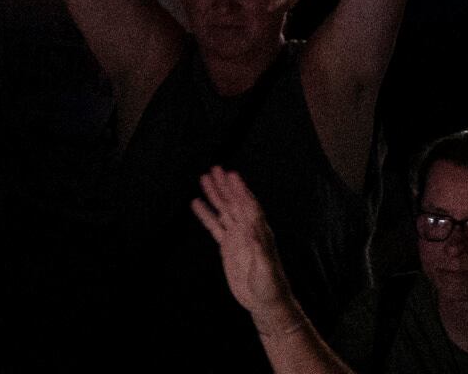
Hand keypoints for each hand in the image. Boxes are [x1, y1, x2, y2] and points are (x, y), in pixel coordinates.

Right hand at [190, 166, 299, 323]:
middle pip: (235, 202)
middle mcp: (249, 229)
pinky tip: (197, 203)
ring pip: (224, 210)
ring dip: (215, 194)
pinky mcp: (228, 246)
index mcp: (260, 232)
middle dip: (225, 185)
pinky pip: (215, 226)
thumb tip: (253, 230)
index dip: (241, 191)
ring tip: (204, 178)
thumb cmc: (270, 286)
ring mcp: (238, 236)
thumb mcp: (267, 271)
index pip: (249, 206)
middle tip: (215, 168)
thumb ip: (261, 251)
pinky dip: (206, 214)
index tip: (232, 175)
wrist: (265, 300)